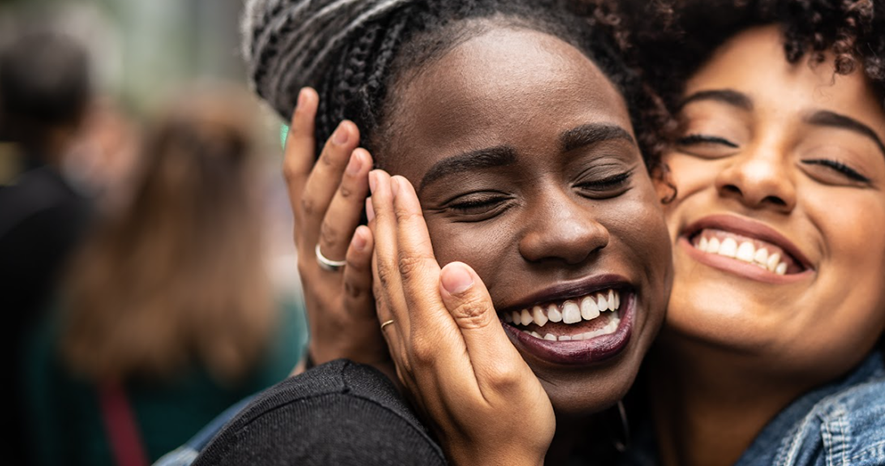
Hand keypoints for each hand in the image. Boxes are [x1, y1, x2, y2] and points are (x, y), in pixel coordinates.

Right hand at [282, 88, 389, 376]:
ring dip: (346, 194)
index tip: (308, 95)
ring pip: (332, 233)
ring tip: (364, 159)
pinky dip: (360, 254)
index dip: (300, 136)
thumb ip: (337, 206)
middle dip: (329, 159)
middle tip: (349, 125)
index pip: (297, 176)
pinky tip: (372, 231)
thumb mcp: (334, 247)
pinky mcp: (348, 309)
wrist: (342, 364)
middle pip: (314, 199)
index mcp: (307, 233)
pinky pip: (353, 278)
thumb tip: (345, 154)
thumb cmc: (347, 294)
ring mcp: (325, 281)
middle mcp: (309, 251)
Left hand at [368, 170, 554, 465]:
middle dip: (384, 216)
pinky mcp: (413, 364)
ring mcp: (409, 355)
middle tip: (376, 172)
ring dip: (378, 239)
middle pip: (392, 268)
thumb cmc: (512, 427)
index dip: (406, 220)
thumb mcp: (506, 374)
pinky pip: (388, 305)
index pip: (415, 264)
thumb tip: (452, 268)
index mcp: (435, 339)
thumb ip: (477, 319)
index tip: (397, 178)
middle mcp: (413, 343)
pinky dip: (381, 271)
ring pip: (384, 284)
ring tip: (372, 203)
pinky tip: (382, 260)